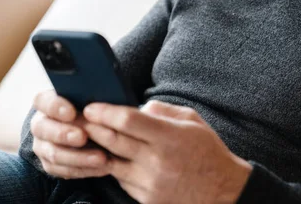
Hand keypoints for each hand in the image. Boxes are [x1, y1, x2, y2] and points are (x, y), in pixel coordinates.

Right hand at [30, 90, 110, 178]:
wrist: (86, 127)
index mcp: (47, 103)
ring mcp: (42, 146)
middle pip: (43, 129)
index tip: (71, 112)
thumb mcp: (90, 100)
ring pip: (54, 153)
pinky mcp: (50, 164)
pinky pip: (63, 170)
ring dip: (78, 157)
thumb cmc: (90, 108)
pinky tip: (101, 168)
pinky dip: (83, 169)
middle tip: (83, 137)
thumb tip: (102, 104)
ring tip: (101, 158)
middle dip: (64, 134)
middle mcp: (40, 124)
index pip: (42, 101)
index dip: (55, 107)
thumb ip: (92, 100)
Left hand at [82, 100, 252, 203]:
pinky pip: (121, 179)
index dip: (105, 111)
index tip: (91, 106)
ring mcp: (149, 183)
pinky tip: (110, 157)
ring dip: (96, 149)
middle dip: (91, 128)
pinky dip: (113, 166)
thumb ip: (162, 110)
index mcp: (169, 137)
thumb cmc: (207, 151)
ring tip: (87, 137)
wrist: (222, 191)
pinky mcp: (145, 198)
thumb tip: (135, 107)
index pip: (128, 120)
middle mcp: (157, 161)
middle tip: (78, 119)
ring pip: (111, 162)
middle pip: (112, 141)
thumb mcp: (191, 120)